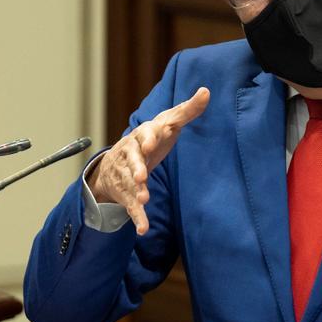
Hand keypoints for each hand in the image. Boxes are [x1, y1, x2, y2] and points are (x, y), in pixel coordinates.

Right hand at [88, 87, 209, 234]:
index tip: (152, 141)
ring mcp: (128, 174)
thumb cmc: (149, 139)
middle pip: (133, 158)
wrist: (114, 163)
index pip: (146, 133)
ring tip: (144, 199)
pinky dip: (137, 217)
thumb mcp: (167, 123)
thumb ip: (187, 110)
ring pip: (131, 183)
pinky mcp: (126, 193)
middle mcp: (132, 153)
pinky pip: (131, 206)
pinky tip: (143, 229)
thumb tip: (207, 91)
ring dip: (137, 191)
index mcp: (144, 135)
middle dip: (137, 166)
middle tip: (142, 175)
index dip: (149, 137)